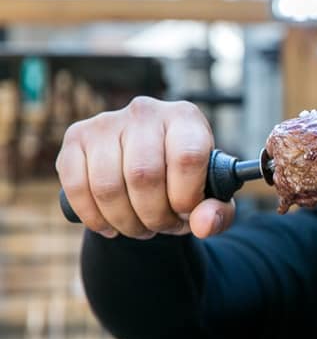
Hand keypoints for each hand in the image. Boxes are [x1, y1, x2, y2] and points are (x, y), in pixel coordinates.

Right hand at [56, 96, 233, 238]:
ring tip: (141, 227)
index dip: (186, 197)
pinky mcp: (76, 137)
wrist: (151, 164)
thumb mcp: (212, 196)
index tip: (186, 214)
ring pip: (108, 186)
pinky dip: (94, 218)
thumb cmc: (187, 179)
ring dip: (125, 221)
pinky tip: (111, 226)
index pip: (187, 158)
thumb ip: (219, 212)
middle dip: (155, 216)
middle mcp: (145, 111)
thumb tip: (203, 225)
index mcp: (185, 118)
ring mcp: (106, 122)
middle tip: (163, 226)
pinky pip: (76, 187)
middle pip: (144, 176)